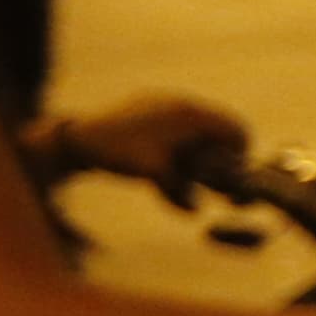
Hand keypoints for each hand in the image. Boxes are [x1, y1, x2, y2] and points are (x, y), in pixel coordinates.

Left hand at [58, 95, 248, 200]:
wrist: (75, 136)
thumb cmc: (118, 152)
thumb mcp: (155, 174)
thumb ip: (180, 191)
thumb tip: (196, 210)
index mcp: (190, 114)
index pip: (235, 129)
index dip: (240, 156)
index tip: (230, 180)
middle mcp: (182, 105)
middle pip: (217, 132)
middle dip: (215, 160)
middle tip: (209, 185)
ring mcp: (165, 105)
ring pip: (195, 133)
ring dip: (194, 157)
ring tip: (179, 181)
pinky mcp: (148, 110)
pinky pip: (175, 129)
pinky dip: (175, 149)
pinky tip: (161, 168)